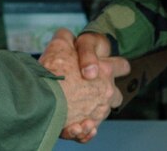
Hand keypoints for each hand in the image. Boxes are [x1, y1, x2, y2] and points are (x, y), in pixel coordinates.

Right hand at [40, 28, 128, 142]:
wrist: (43, 99)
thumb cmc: (53, 71)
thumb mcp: (59, 44)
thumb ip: (66, 37)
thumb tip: (66, 35)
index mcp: (104, 70)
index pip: (122, 66)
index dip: (117, 65)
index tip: (108, 67)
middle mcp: (106, 92)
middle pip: (116, 95)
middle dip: (107, 94)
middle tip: (90, 90)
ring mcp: (98, 111)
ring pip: (102, 113)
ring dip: (93, 111)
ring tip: (77, 106)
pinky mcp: (86, 127)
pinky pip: (89, 131)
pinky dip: (84, 129)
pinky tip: (74, 124)